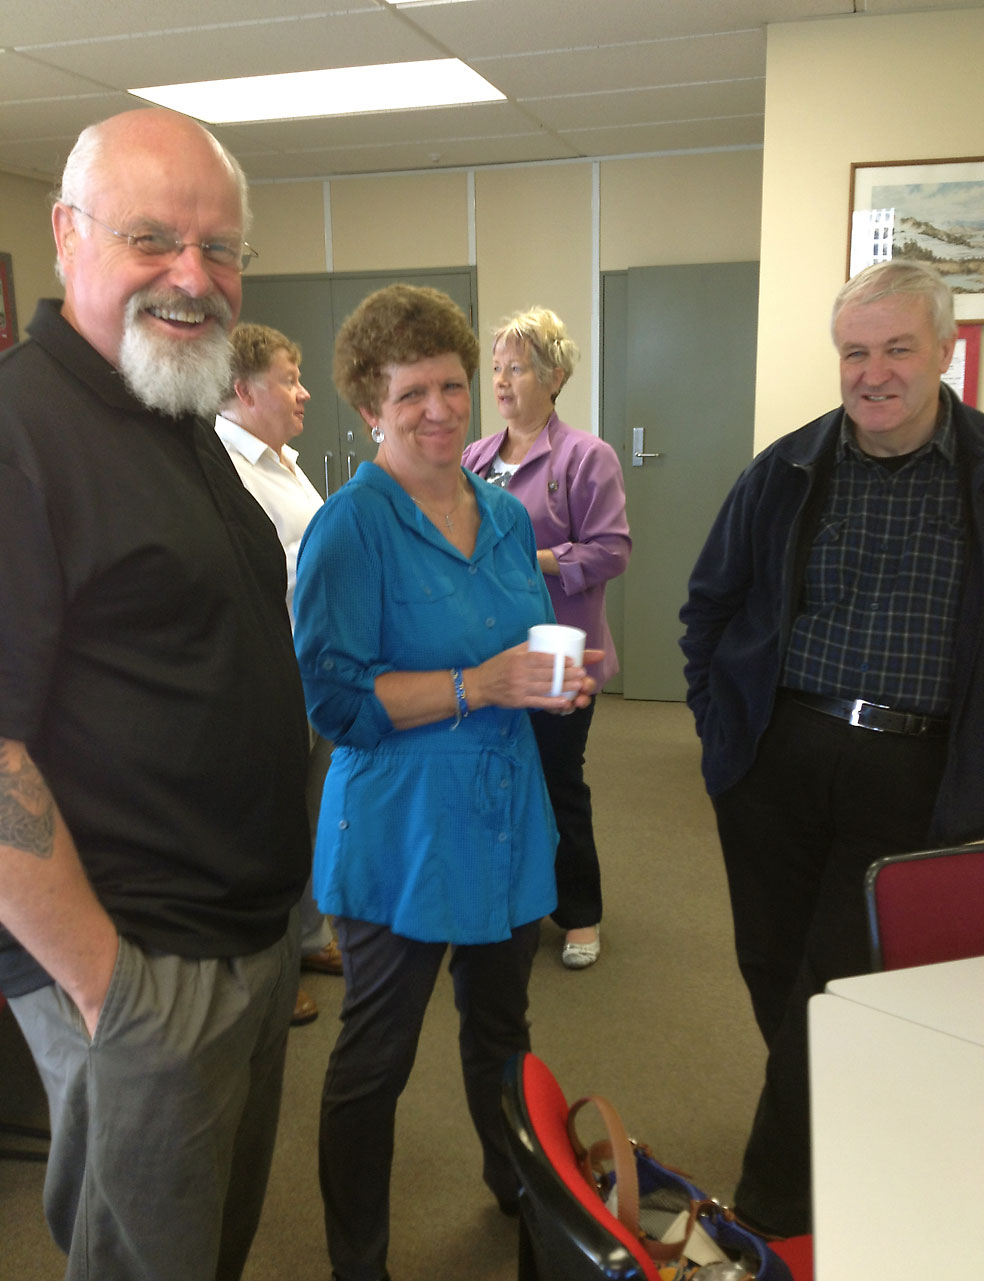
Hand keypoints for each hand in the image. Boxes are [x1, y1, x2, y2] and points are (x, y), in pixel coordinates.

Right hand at [469, 645, 602, 710]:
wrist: (479, 685)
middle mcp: (520, 674)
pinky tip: (565, 701)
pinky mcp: (519, 701)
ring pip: (546, 687)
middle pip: (547, 674)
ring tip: (579, 684)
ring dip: (564, 686)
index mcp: (518, 660)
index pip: (541, 658)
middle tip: (582, 672)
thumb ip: (527, 648)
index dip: (558, 660)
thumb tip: (546, 639)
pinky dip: (553, 702)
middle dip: (567, 673)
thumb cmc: (496, 667)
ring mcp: (520, 689)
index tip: (572, 659)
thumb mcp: (510, 653)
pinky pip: (539, 702)